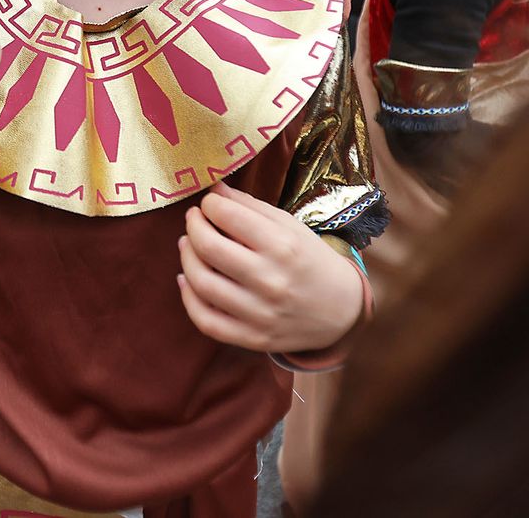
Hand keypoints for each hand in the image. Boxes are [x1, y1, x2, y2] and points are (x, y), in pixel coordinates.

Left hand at [178, 184, 362, 353]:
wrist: (342, 311)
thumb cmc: (311, 261)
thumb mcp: (290, 227)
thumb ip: (251, 207)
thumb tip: (214, 190)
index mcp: (283, 247)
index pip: (229, 216)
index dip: (210, 204)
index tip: (209, 202)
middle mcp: (271, 281)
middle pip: (209, 248)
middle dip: (193, 226)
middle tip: (194, 219)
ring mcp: (260, 313)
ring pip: (202, 283)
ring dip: (186, 257)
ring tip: (188, 243)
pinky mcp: (252, 337)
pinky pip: (206, 320)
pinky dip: (188, 297)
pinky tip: (187, 279)